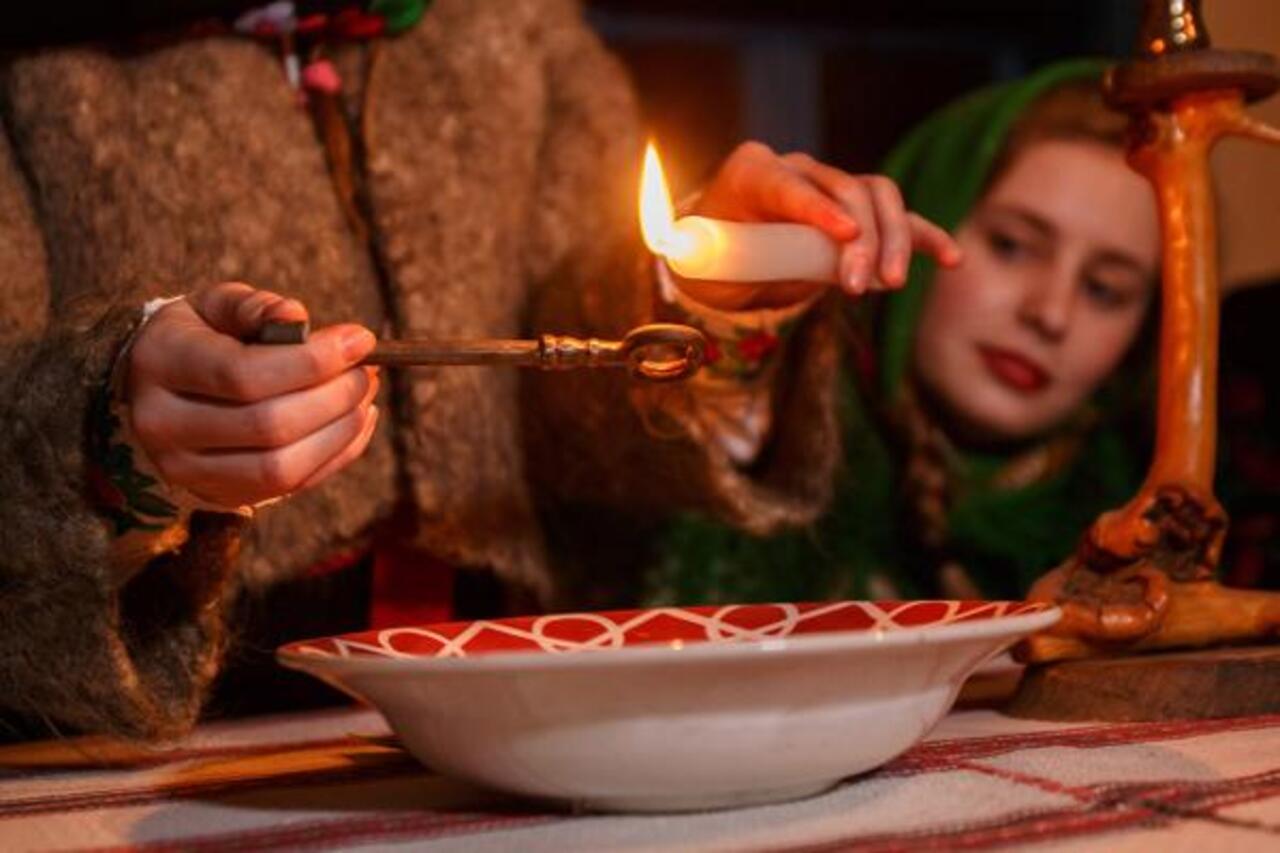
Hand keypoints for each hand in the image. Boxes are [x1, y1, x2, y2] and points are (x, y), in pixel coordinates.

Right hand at [127, 282, 379, 507]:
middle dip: (334, 396)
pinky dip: (337, 454)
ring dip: (340, 430)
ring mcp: (187, 470)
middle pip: (268, 425)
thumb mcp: (216, 305)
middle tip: (367, 370)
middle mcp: (163, 424)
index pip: (243, 374)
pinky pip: (292, 486)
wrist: (158, 390)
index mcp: (160, 363)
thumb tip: (297, 317)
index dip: (313, 361)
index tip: (360, 339)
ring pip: (281, 468)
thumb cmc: (200, 337)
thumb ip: (256, 306)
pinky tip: (357, 419)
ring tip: (364, 393)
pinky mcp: (220, 494)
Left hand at [676, 141, 962, 310]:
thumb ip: (698, 252)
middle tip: (857, 288)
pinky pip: (899, 217)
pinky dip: (924, 236)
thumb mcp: (698, 254)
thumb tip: (679, 248)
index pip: (792, 185)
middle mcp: (798, 170)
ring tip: (889, 285)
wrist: (729, 254)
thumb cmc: (711, 256)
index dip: (819, 208)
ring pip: (879, 196)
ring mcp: (833, 187)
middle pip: (846, 189)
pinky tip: (948, 258)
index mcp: (753, 172)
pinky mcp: (859, 215)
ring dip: (894, 238)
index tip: (843, 238)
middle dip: (860, 238)